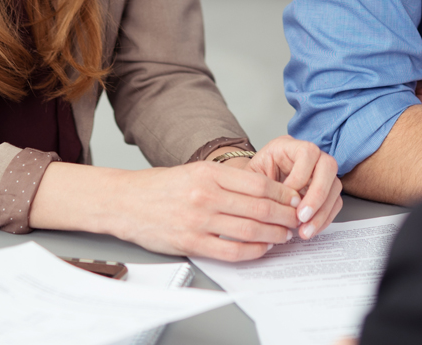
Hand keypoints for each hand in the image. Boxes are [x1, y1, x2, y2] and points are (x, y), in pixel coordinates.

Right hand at [30, 160, 301, 261]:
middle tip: (296, 218)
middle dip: (283, 214)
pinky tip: (261, 248)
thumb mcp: (194, 170)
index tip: (293, 197)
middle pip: (258, 205)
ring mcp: (198, 220)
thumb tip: (260, 188)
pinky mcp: (191, 242)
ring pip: (249, 228)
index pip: (257, 182)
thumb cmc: (160, 186)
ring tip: (284, 234)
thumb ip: (224, 179)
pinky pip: (231, 250)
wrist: (125, 201)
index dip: (280, 191)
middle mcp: (206, 194)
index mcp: (208, 172)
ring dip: (273, 234)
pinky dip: (252, 250)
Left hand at [246, 136, 341, 239]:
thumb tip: (280, 206)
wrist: (253, 188)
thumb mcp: (251, 178)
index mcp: (288, 146)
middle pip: (328, 166)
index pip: (307, 153)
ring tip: (305, 231)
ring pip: (335, 187)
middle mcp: (310, 156)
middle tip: (301, 216)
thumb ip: (265, 187)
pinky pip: (334, 203)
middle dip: (317, 194)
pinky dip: (324, 219)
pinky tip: (310, 230)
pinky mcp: (326, 190)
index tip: (288, 198)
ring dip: (321, 212)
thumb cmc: (251, 181)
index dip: (300, 176)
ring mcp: (320, 172)